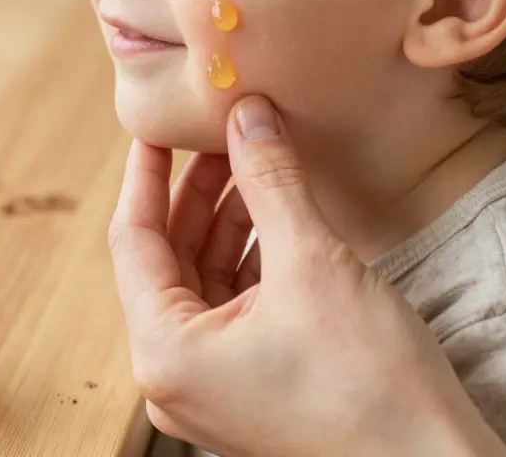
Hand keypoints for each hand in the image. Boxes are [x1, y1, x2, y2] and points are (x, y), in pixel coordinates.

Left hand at [108, 95, 505, 456]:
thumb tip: (247, 115)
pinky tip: (278, 219)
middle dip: (196, 194)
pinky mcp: (246, 391)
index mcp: (165, 352)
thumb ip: (271, 181)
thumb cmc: (371, 385)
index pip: (134, 240)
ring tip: (255, 165)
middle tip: (220, 135)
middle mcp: (173, 377)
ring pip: (201, 283)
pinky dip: (250, 262)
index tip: (154, 126)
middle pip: (167, 260)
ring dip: (227, 224)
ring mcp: (209, 388)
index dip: (146, 174)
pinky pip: (231, 311)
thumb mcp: (313, 262)